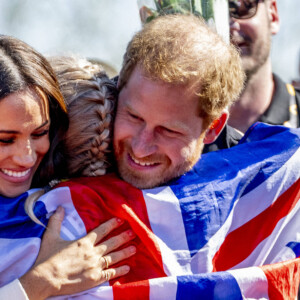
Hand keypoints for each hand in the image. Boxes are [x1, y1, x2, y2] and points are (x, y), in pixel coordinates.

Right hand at [20, 206, 135, 299]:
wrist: (45, 279)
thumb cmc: (47, 258)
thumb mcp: (50, 236)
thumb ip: (56, 221)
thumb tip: (60, 207)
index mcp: (84, 242)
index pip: (102, 230)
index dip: (112, 224)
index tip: (121, 220)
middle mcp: (92, 252)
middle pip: (111, 243)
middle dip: (123, 237)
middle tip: (133, 233)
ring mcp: (95, 266)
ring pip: (114, 257)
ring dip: (125, 252)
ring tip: (134, 248)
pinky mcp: (95, 278)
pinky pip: (110, 273)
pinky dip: (120, 270)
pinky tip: (127, 268)